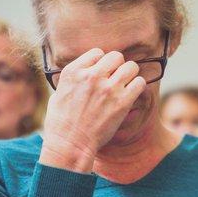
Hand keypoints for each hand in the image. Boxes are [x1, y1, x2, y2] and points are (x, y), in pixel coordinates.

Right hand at [40, 48, 145, 171]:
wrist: (70, 144)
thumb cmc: (61, 123)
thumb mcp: (58, 94)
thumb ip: (72, 80)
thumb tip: (83, 73)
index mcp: (73, 72)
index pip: (97, 53)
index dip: (101, 63)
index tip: (101, 74)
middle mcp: (91, 76)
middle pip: (116, 56)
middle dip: (117, 66)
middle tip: (115, 79)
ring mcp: (108, 88)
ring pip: (131, 66)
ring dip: (130, 74)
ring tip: (125, 85)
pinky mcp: (122, 102)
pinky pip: (139, 83)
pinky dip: (138, 87)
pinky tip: (131, 94)